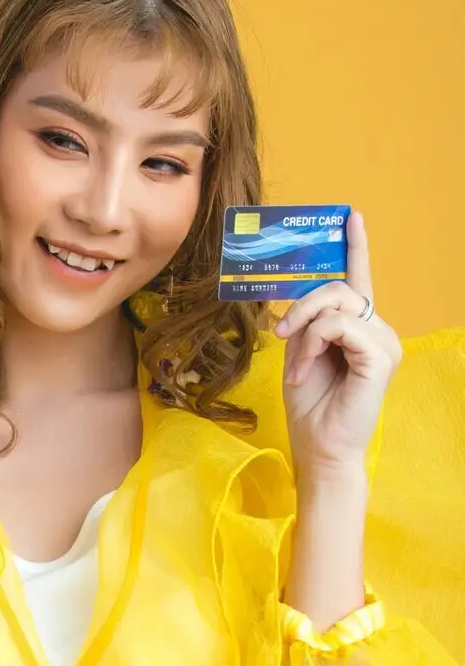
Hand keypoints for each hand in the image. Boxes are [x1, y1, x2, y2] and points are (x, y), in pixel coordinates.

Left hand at [275, 210, 401, 475]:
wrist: (320, 448)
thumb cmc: (311, 407)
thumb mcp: (300, 355)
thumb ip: (305, 325)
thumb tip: (294, 305)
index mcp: (359, 329)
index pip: (359, 280)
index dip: (354, 247)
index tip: (349, 217)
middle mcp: (378, 331)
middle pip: (339, 288)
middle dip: (303, 305)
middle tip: (280, 332)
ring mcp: (384, 343)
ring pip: (337, 305)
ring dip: (305, 329)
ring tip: (296, 363)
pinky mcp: (380, 357)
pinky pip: (340, 327)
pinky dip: (314, 343)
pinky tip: (305, 371)